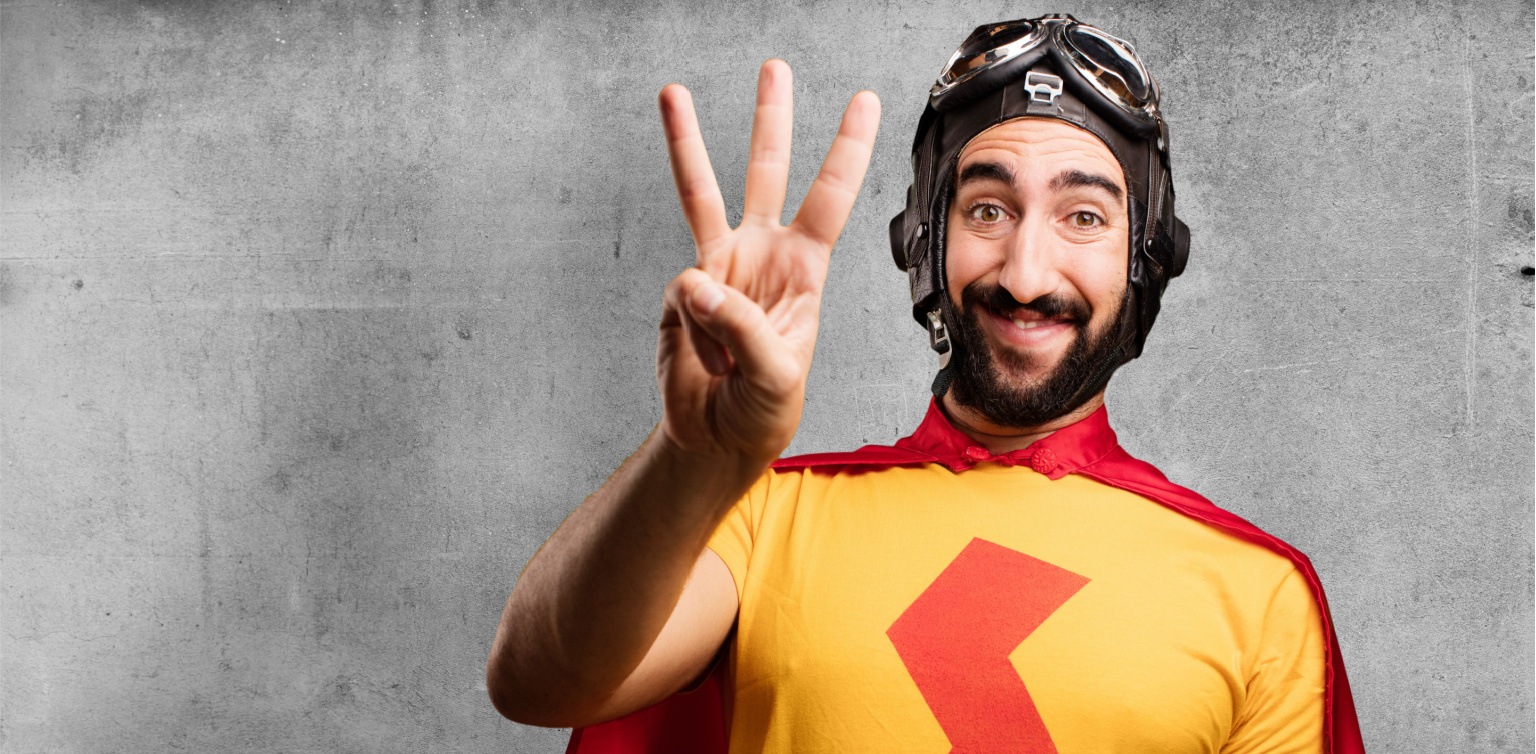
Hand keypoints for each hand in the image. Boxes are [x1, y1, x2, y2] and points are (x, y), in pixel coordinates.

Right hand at [656, 60, 879, 464]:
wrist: (719, 436)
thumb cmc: (766, 406)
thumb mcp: (775, 374)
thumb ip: (742, 328)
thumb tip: (696, 281)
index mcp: (804, 268)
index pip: (829, 197)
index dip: (847, 149)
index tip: (864, 101)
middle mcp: (762, 254)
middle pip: (766, 172)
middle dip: (771, 120)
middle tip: (775, 68)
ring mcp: (718, 267)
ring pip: (702, 193)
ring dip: (687, 142)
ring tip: (673, 93)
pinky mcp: (681, 291)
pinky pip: (683, 294)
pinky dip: (695, 328)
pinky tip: (707, 357)